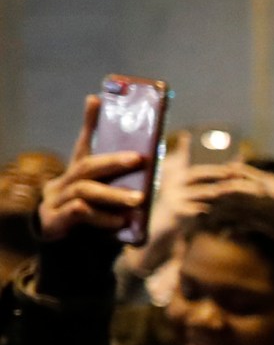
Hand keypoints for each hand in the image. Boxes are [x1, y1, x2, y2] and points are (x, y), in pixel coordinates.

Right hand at [37, 98, 145, 241]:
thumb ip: (123, 179)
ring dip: (114, 195)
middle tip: (139, 159)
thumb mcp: (106, 195)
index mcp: (77, 172)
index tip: (96, 98)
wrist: (64, 246)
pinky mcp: (55, 220)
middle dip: (114, 161)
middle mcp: (64, 181)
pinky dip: (101, 217)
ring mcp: (56, 200)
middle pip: (88, 165)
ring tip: (139, 200)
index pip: (84, 142)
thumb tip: (148, 158)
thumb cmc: (91, 214)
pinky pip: (79, 214)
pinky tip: (120, 221)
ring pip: (86, 191)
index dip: (90, 121)